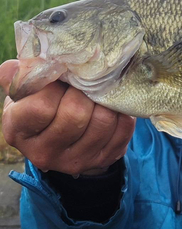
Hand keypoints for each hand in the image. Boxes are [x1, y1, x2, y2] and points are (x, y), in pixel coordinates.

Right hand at [0, 60, 134, 175]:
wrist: (62, 135)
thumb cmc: (41, 104)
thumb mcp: (25, 91)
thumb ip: (20, 77)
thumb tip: (13, 67)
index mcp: (19, 132)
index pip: (41, 108)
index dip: (55, 87)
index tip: (60, 78)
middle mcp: (45, 153)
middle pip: (76, 115)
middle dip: (84, 92)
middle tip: (84, 83)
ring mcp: (76, 161)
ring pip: (103, 121)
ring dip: (105, 101)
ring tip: (99, 93)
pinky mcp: (102, 160)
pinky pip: (123, 129)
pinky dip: (121, 112)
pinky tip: (112, 106)